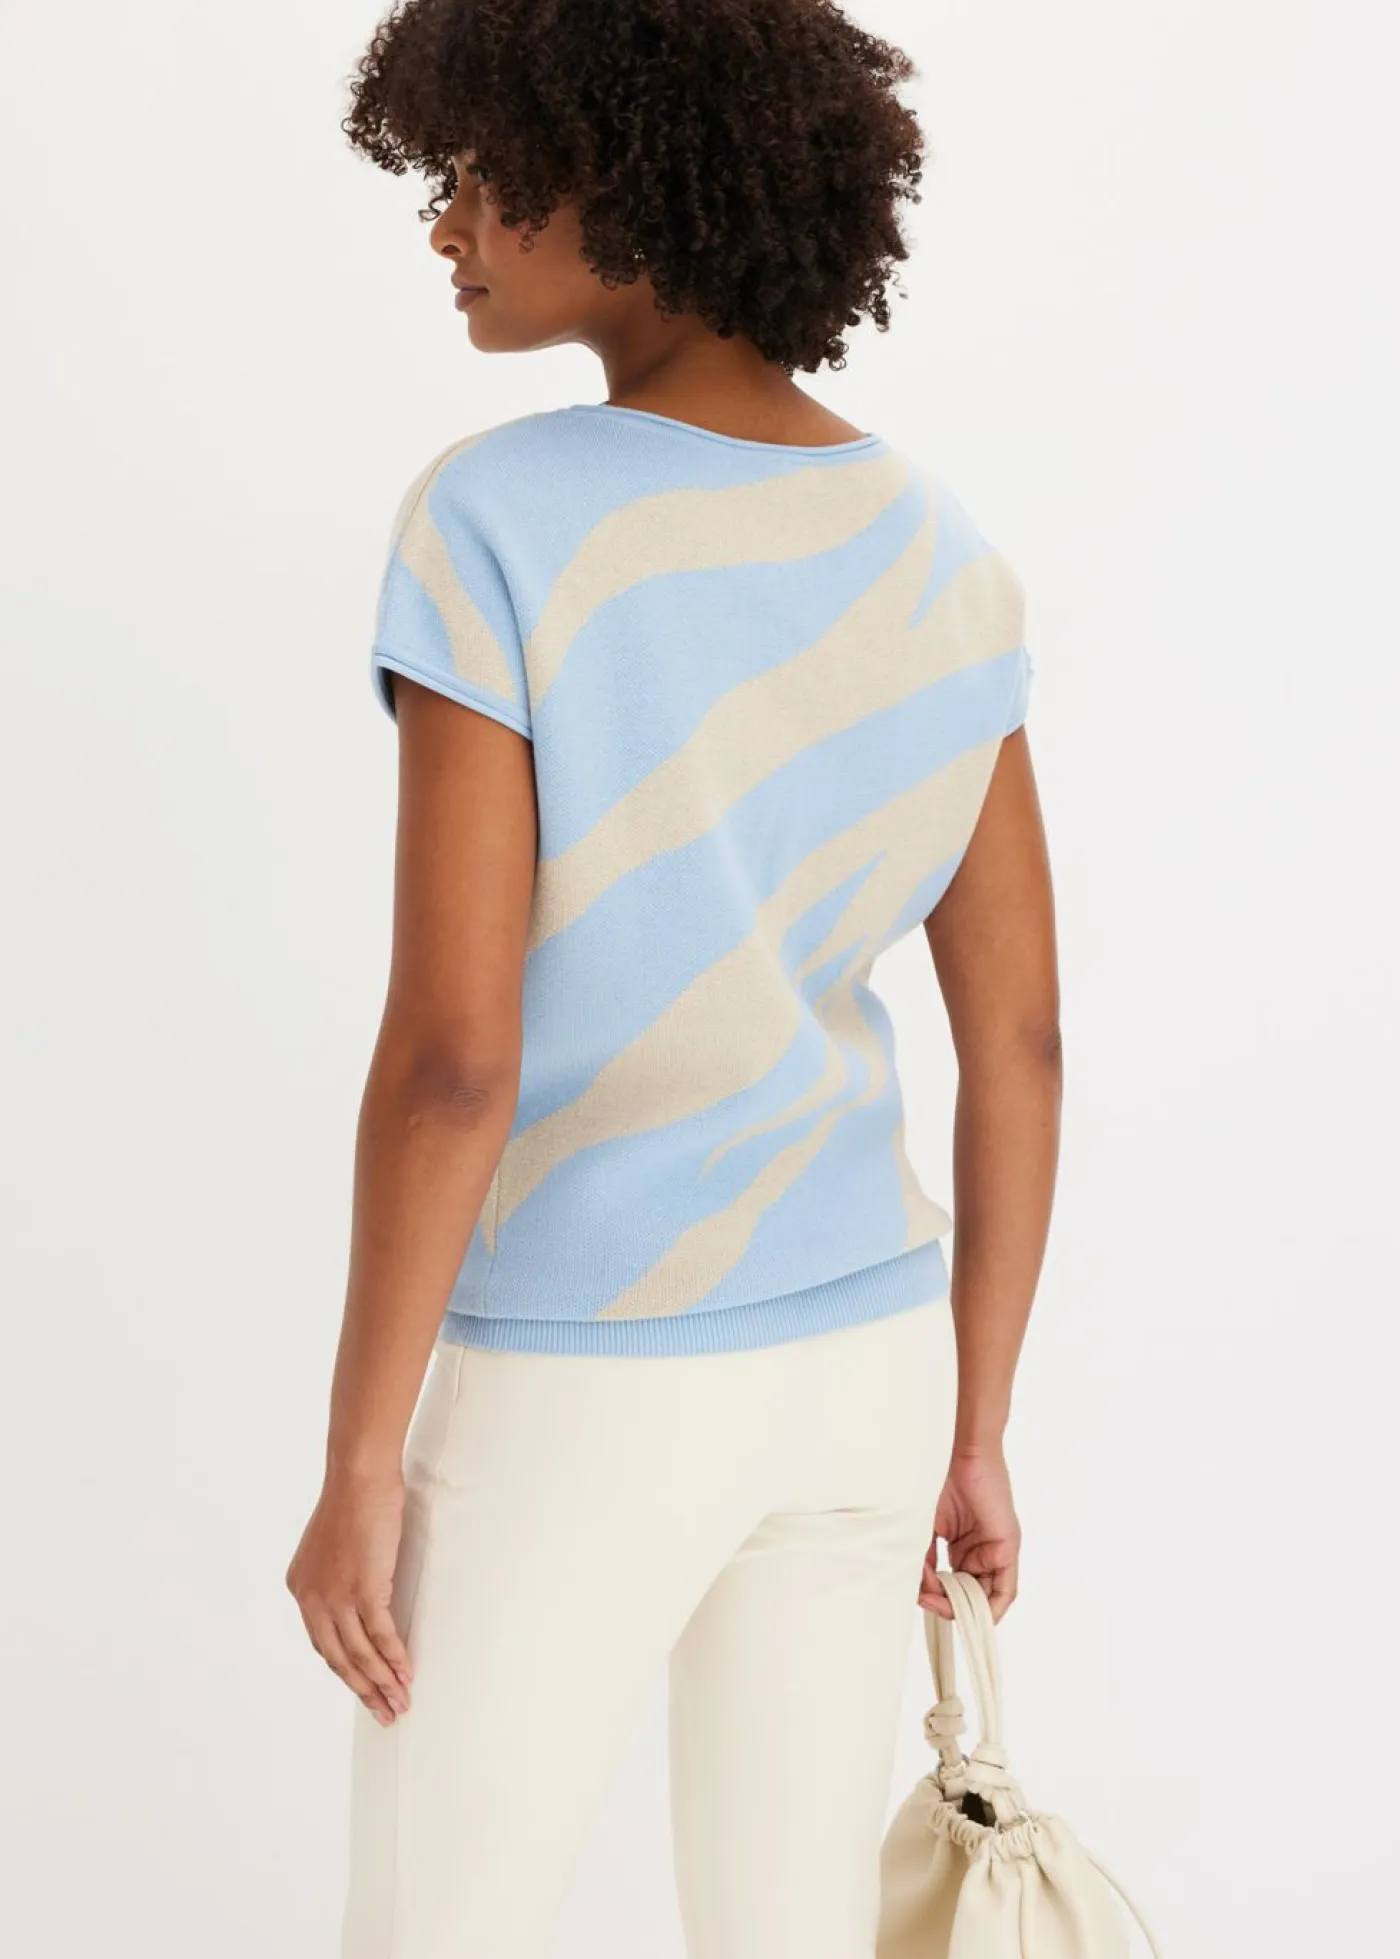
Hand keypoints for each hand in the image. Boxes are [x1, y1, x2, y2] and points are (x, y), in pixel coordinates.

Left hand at [285, 1471, 413, 1724]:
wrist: (359, 1477)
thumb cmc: (353, 1500)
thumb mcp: (335, 1546)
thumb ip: (339, 1575)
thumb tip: (359, 1593)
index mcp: (302, 1589)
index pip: (324, 1644)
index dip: (346, 1671)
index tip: (364, 1689)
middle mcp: (312, 1599)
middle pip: (339, 1660)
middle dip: (363, 1691)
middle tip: (384, 1713)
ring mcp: (337, 1597)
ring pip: (360, 1654)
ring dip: (382, 1683)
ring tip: (400, 1702)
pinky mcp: (364, 1590)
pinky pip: (381, 1636)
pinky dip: (395, 1658)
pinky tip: (406, 1674)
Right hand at [918, 1444, 1020, 1623]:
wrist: (959, 1449)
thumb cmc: (940, 1477)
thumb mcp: (926, 1526)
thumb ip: (924, 1558)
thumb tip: (920, 1589)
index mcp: (963, 1547)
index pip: (955, 1588)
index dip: (938, 1600)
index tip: (919, 1598)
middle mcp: (981, 1552)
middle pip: (970, 1597)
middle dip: (947, 1606)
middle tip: (926, 1600)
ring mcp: (996, 1551)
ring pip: (986, 1599)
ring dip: (963, 1608)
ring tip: (937, 1598)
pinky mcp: (1007, 1547)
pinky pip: (1005, 1591)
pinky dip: (990, 1607)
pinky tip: (967, 1607)